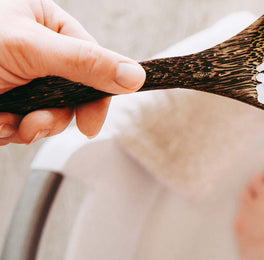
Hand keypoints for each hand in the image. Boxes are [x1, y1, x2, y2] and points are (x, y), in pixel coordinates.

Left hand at [0, 0, 145, 145]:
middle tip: (34, 123)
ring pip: (47, 113)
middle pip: (72, 93)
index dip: (93, 94)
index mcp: (45, 22)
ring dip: (29, 127)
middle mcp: (35, 50)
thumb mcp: (31, 47)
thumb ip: (85, 62)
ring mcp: (18, 78)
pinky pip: (21, 125)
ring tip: (7, 122)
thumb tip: (136, 76)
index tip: (89, 124)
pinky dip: (9, 131)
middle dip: (53, 115)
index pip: (91, 59)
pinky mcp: (6, 103)